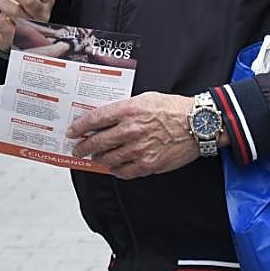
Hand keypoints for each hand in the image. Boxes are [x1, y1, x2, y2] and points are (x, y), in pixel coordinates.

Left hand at [67, 92, 198, 178]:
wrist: (197, 124)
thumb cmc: (173, 108)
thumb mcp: (145, 98)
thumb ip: (124, 108)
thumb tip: (105, 118)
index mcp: (128, 110)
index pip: (95, 119)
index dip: (80, 127)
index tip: (72, 131)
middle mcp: (130, 130)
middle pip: (97, 142)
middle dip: (83, 147)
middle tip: (78, 149)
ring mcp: (138, 149)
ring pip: (108, 159)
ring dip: (98, 159)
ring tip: (95, 158)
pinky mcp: (148, 164)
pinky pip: (124, 172)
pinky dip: (115, 170)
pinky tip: (114, 167)